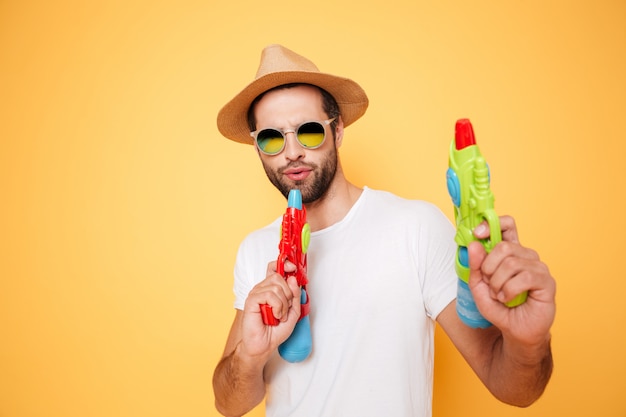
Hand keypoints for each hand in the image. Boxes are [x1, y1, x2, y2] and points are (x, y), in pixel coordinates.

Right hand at [239, 260, 301, 358]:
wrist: (264, 345)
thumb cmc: (275, 331)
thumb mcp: (293, 312)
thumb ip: (295, 296)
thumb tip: (293, 279)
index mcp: (271, 289)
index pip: (274, 268)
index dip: (284, 264)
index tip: (293, 268)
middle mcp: (262, 289)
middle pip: (279, 277)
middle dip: (288, 294)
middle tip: (285, 310)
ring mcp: (256, 294)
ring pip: (276, 286)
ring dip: (283, 304)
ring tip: (279, 316)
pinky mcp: (251, 300)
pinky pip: (269, 294)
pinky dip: (277, 306)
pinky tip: (274, 316)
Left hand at [468, 216, 555, 346]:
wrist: (515, 331)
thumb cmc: (500, 308)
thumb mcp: (478, 287)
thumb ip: (475, 267)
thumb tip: (474, 244)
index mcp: (511, 253)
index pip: (507, 226)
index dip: (491, 224)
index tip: (477, 233)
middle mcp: (526, 256)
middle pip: (503, 246)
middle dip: (488, 268)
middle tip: (489, 284)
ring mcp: (538, 268)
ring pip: (511, 263)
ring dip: (497, 283)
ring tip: (499, 295)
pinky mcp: (547, 282)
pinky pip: (523, 277)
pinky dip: (509, 290)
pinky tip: (508, 299)